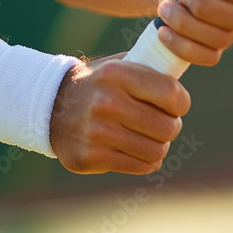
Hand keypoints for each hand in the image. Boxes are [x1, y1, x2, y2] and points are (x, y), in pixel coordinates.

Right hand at [50, 55, 190, 174]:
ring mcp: (98, 132)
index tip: (178, 105)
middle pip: (167, 127)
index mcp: (116, 74)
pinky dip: (146, 160)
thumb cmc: (96, 85)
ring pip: (157, 150)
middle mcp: (106, 102)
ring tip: (150, 137)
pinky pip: (140, 166)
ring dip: (159, 146)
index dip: (182, 103)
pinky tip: (138, 150)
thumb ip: (149, 68)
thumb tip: (183, 69)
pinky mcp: (93, 156)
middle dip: (171, 126)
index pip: (171, 94)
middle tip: (163, 123)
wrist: (49, 107)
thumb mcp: (117, 65)